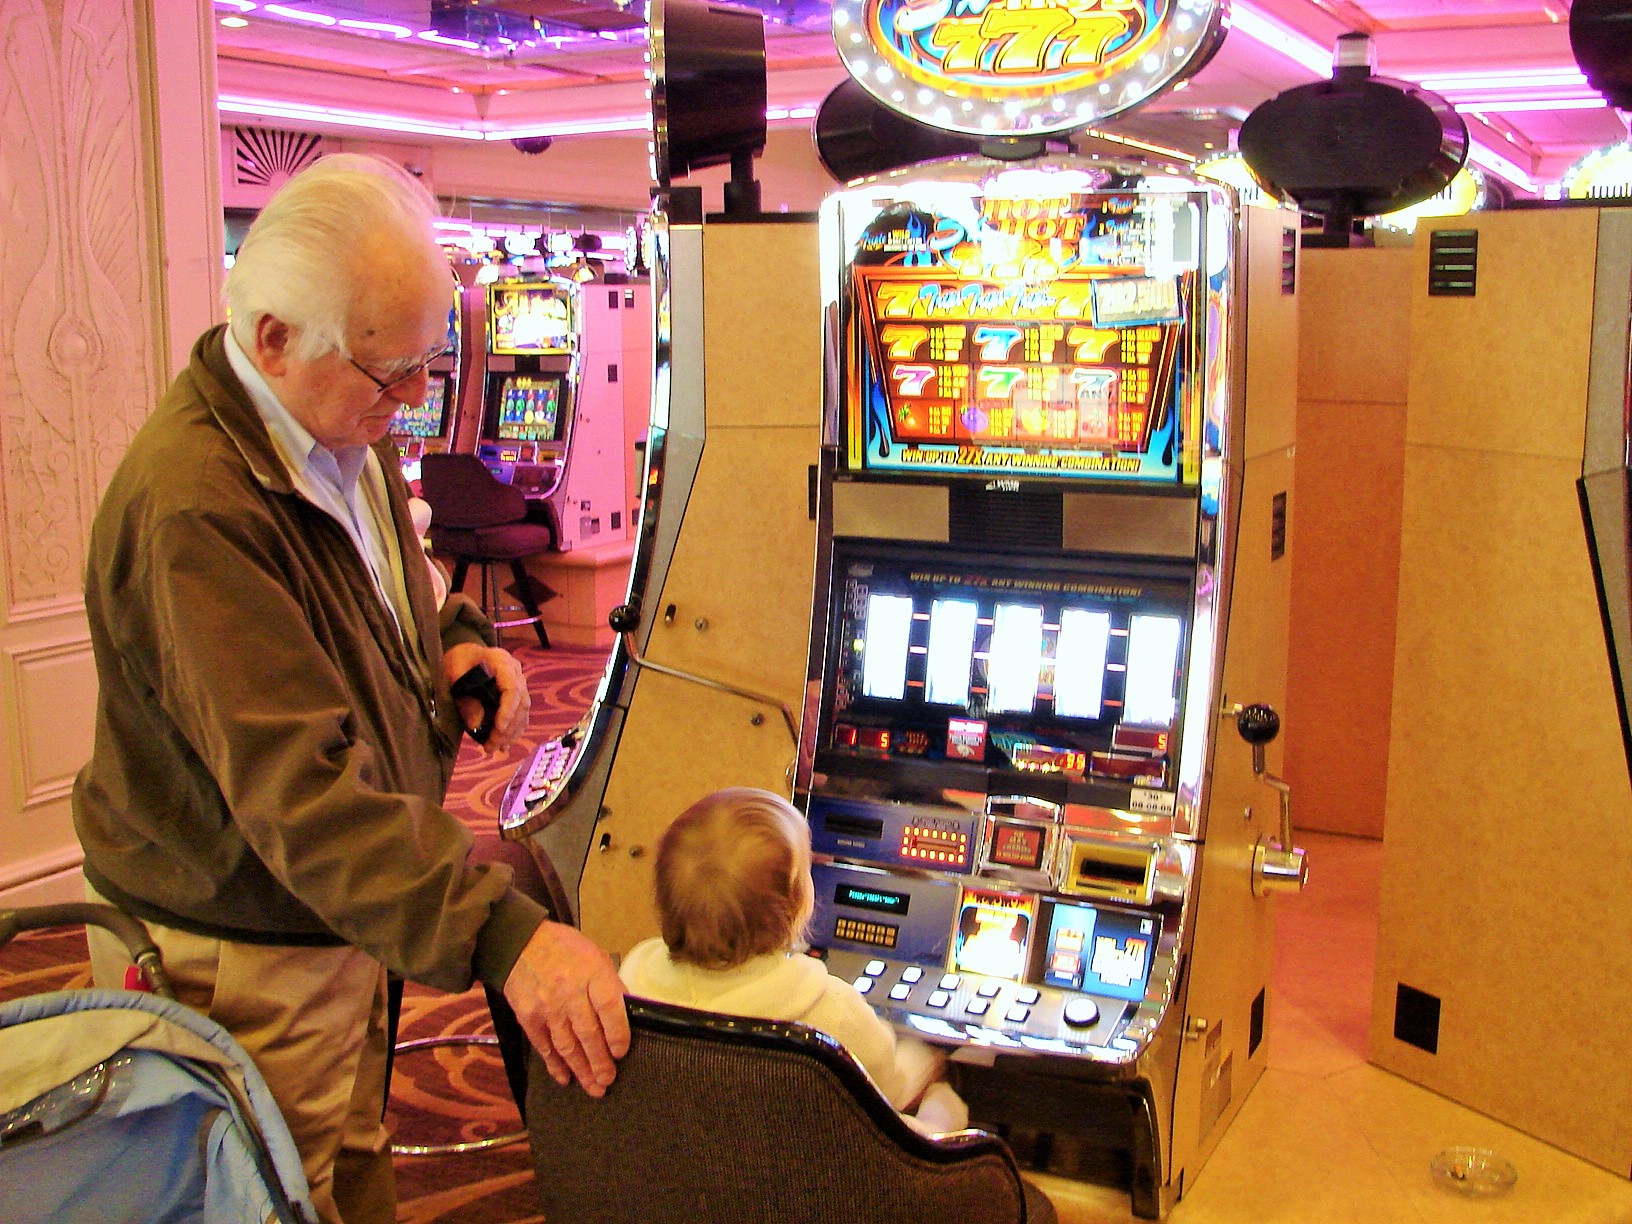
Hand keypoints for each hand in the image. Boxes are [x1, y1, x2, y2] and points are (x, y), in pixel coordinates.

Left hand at [442, 643, 528, 753]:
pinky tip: (504, 744)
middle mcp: (516, 672)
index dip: (508, 711)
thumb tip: (477, 726)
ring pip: (523, 711)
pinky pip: (520, 713)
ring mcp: (519, 682)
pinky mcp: (517, 693)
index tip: (499, 729)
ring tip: (496, 748)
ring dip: (512, 732)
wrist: (465, 653)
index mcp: (502, 662)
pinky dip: (514, 730)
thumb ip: (465, 699)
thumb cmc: (458, 660)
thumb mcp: (455, 675)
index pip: (512, 689)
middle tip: (492, 746)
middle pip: (521, 703)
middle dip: (508, 728)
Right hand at [502, 922, 630, 1096]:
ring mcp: (547, 1007)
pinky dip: (554, 1064)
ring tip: (594, 1087)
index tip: (621, 1052)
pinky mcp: (528, 1017)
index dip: (618, 1034)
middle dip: (600, 1061)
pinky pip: (544, 1046)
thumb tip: (625, 1015)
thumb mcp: (596, 956)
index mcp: (592, 973)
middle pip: (588, 1033)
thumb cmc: (565, 949)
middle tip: (608, 1080)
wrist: (520, 943)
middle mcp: (569, 992)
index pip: (610, 1008)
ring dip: (581, 1069)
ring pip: (567, 1045)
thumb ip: (610, 985)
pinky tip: (565, 1078)